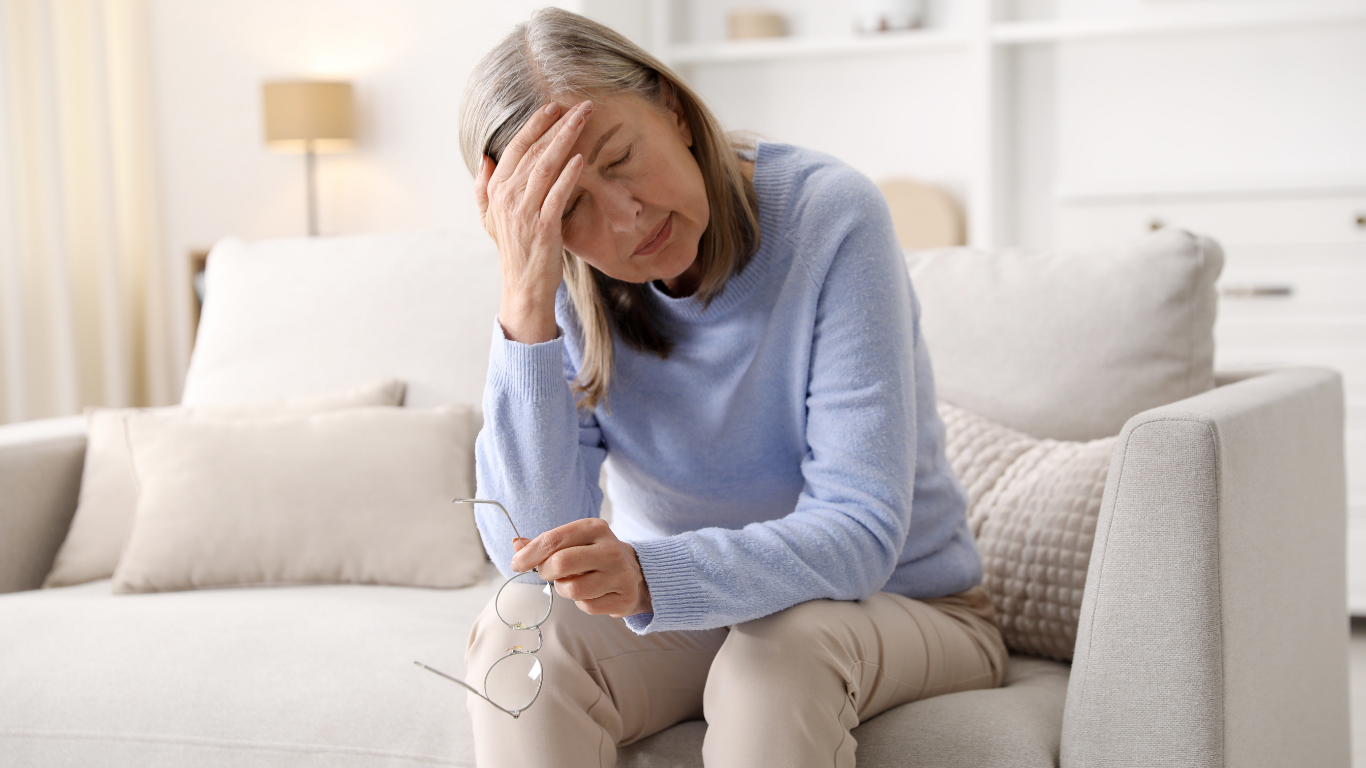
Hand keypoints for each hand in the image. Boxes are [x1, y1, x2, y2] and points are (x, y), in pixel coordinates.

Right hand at [474, 99, 592, 343]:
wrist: (524, 286)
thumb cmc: (514, 250)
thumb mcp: (490, 218)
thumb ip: (484, 186)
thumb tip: (485, 158)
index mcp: (496, 189)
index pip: (516, 147)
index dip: (536, 125)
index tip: (555, 107)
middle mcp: (507, 197)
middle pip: (534, 151)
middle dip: (559, 124)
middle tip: (582, 105)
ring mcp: (524, 211)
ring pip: (546, 166)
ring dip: (566, 139)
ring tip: (584, 120)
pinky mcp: (543, 226)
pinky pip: (557, 194)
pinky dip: (568, 174)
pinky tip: (580, 158)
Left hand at [510, 518, 652, 617]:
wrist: (635, 572)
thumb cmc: (594, 555)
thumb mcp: (573, 541)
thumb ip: (544, 543)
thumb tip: (516, 545)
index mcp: (594, 528)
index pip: (553, 540)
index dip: (529, 554)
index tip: (517, 564)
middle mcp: (610, 549)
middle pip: (560, 564)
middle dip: (546, 572)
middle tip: (547, 573)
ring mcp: (619, 574)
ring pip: (572, 589)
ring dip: (563, 588)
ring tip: (573, 581)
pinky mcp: (623, 597)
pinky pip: (586, 606)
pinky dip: (581, 602)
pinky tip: (590, 593)